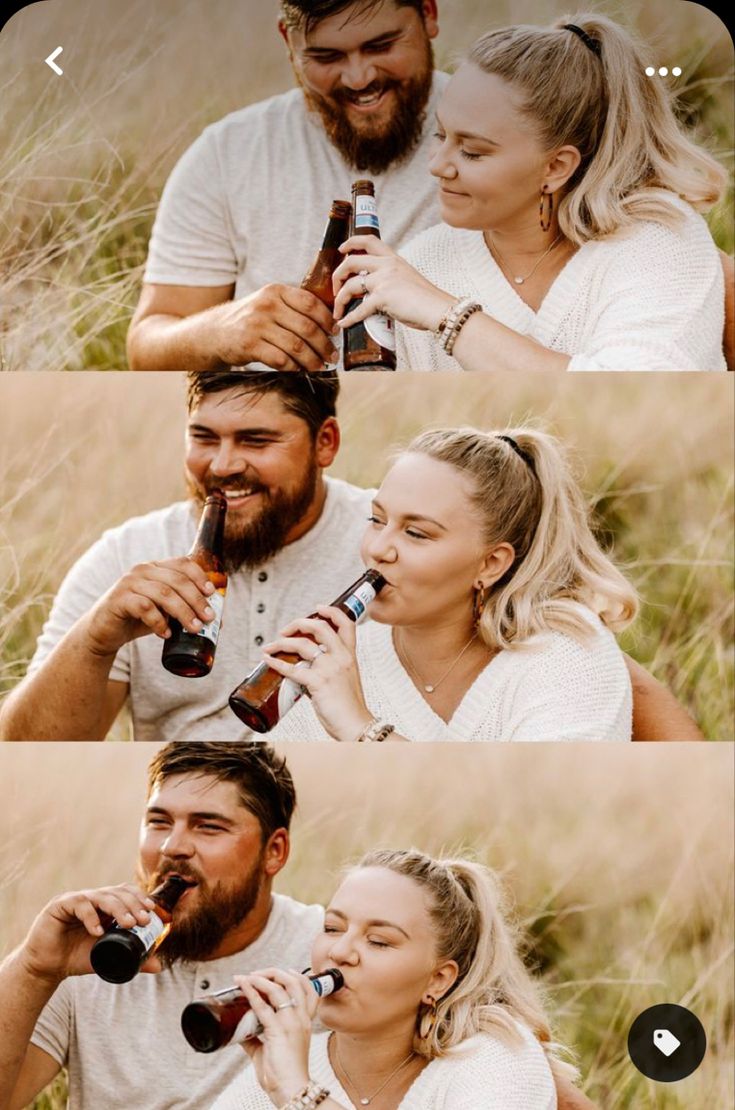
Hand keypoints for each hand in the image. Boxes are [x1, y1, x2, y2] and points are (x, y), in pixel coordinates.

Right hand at [20, 884, 158, 983]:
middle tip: (143, 920)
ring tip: (128, 924)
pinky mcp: (60, 905)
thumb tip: (158, 966)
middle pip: (117, 892)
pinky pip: (79, 904)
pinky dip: (91, 917)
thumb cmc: (77, 957)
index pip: (126, 892)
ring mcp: (77, 899)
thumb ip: (132, 958)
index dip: (140, 897)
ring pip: (101, 896)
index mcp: (105, 905)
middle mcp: (93, 898)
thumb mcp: (108, 957)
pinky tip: (98, 931)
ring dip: (118, 908)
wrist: (47, 967)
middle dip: (133, 904)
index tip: (152, 910)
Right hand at [82, 556, 219, 656]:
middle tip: (208, 619)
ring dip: (183, 612)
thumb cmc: (138, 619)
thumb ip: (184, 609)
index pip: (183, 564)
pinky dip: (159, 622)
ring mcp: (129, 583)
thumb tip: (217, 621)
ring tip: (194, 629)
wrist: (103, 632)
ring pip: (164, 594)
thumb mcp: (164, 611)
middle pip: (177, 580)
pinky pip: (144, 608)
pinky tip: (166, 634)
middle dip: (197, 600)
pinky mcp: (119, 600)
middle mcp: (143, 570)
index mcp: (156, 567)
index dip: (200, 577)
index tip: (212, 594)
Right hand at [210, 284, 339, 370]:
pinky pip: (280, 360)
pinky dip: (293, 368)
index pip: (310, 303)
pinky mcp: (249, 345)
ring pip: (296, 346)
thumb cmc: (250, 320)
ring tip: (319, 367)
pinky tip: (299, 371)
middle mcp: (266, 305)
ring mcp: (256, 325)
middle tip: (332, 356)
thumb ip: (294, 308)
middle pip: (307, 328)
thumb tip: (330, 326)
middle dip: (324, 345)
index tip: (336, 332)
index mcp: (275, 291)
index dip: (328, 320)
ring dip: (312, 360)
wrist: (213, 332)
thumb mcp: (269, 304)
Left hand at [235, 968, 316, 1103]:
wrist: (290, 1090)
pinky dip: (251, 991)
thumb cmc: (283, 1074)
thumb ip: (256, 1039)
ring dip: (261, 978)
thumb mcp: (271, 1051)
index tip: (284, 971)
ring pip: (280, 988)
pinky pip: (263, 1005)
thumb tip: (239, 1033)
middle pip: (296, 982)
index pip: (310, 990)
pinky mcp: (278, 1030)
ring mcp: (291, 1023)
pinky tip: (243, 985)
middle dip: (276, 972)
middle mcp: (301, 1019)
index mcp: (305, 1022)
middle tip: (259, 973)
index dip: (298, 976)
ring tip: (248, 976)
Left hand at [262, 607, 371, 741]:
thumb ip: (328, 670)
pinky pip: (293, 669)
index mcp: (350, 656)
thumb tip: (305, 671)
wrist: (356, 725)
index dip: (331, 611)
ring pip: (302, 645)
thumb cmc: (350, 707)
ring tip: (270, 646)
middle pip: (319, 627)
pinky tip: (268, 661)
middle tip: (285, 630)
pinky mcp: (318, 683)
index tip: (317, 608)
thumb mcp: (346, 680)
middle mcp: (341, 657)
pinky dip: (277, 663)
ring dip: (281, 643)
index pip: (346, 623)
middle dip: (298, 624)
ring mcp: (330, 669)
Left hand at [333, 236, 455, 332]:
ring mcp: (383, 280)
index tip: (341, 250)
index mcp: (393, 259)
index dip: (351, 242)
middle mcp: (386, 265)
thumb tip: (373, 291)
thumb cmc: (426, 299)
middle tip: (335, 289)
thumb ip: (390, 278)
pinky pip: (359, 309)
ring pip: (350, 286)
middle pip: (350, 262)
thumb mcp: (406, 278)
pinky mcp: (382, 298)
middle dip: (337, 276)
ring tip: (338, 311)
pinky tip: (344, 323)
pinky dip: (349, 318)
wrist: (438, 309)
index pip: (369, 240)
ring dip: (340, 300)